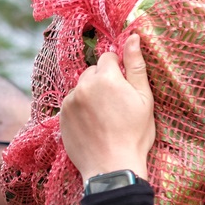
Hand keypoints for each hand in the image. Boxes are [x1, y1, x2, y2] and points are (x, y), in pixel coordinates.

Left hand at [60, 34, 154, 179]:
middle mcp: (82, 85)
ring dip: (91, 95)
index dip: (119, 71)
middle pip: (92, 72)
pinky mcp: (61, 117)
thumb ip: (136, 66)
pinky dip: (82, 109)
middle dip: (103, 81)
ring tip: (105, 117)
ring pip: (82, 88)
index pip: (108, 58)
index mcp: (105, 78)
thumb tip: (133, 37)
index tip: (125, 88)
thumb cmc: (134, 134)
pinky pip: (72, 104)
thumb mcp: (144, 99)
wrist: (111, 167)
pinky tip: (94, 124)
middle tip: (116, 104)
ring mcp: (69, 102)